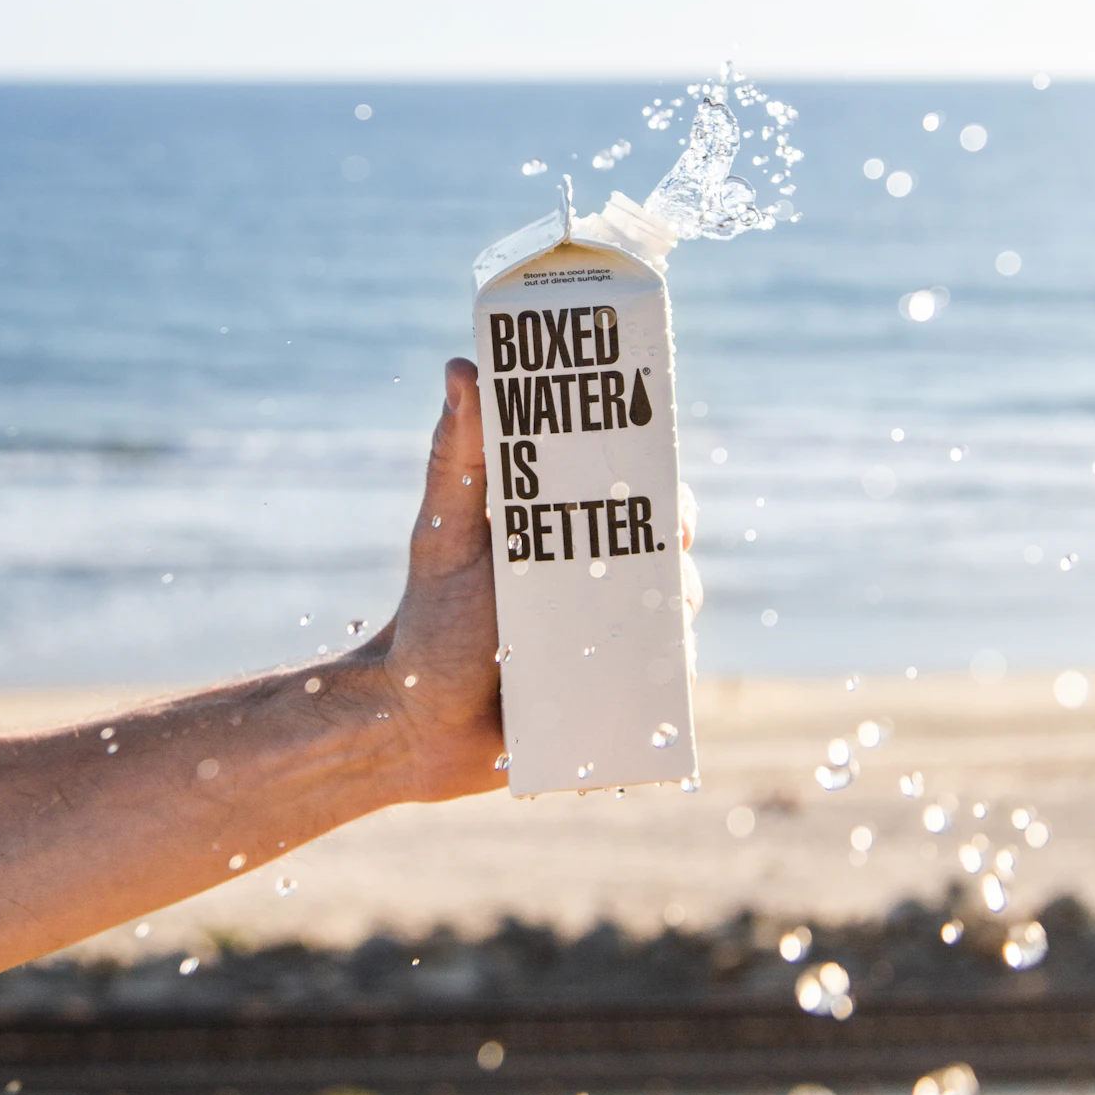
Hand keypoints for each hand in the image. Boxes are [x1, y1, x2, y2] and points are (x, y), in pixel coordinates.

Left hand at [366, 358, 701, 801]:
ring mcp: (614, 630)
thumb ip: (455, 457)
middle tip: (663, 553)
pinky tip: (652, 668)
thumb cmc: (431, 622)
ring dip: (673, 606)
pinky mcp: (621, 684)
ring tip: (644, 618)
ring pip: (675, 604)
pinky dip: (671, 667)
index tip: (660, 484)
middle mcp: (597, 572)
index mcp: (564, 525)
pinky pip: (667, 670)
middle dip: (676, 543)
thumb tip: (461, 368)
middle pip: (667, 542)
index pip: (630, 483)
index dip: (657, 477)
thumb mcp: (443, 537)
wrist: (418, 725)